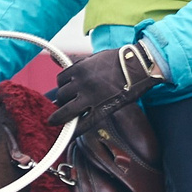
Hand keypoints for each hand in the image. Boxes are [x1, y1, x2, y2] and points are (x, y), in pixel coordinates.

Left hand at [49, 41, 167, 128]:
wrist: (138, 66)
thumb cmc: (118, 61)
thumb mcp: (93, 57)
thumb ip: (73, 61)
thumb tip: (52, 58)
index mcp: (79, 68)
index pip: (60, 80)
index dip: (62, 86)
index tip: (66, 90)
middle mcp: (81, 82)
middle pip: (61, 96)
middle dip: (62, 101)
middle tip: (65, 105)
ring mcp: (90, 97)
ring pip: (66, 110)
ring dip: (62, 116)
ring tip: (58, 121)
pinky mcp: (101, 109)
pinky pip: (83, 123)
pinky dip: (75, 130)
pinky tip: (70, 134)